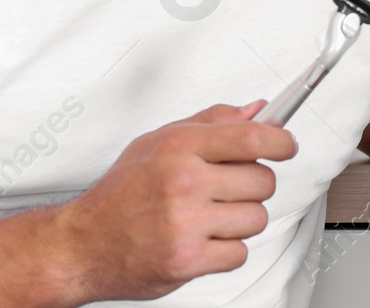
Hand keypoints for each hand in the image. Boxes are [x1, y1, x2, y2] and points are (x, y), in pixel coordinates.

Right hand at [53, 100, 297, 300]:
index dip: (280, 141)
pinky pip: (240, 252)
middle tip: (229, 189)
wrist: (83, 244)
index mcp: (178, 146)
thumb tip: (257, 110)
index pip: (251, 136)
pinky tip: (203, 240)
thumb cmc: (120, 195)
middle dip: (253, 186)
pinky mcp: (188, 258)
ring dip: (241, 220)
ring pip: (257, 218)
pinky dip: (227, 250)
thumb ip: (211, 122)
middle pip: (262, 180)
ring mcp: (186, 221)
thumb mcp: (157, 141)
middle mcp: (183, 181)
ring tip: (211, 217)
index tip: (287, 145)